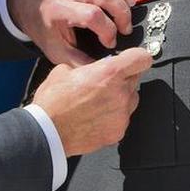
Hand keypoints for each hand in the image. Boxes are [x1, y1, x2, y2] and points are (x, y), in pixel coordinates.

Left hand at [8, 0, 134, 65]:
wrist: (30, 2)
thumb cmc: (45, 26)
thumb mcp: (56, 50)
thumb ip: (78, 61)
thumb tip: (102, 69)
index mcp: (61, 9)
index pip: (91, 16)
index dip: (107, 31)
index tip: (110, 42)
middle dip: (121, 13)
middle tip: (124, 27)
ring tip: (129, 3)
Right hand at [32, 48, 150, 155]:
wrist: (48, 133)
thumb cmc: (53, 104)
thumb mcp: (64, 70)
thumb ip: (87, 66)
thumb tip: (93, 68)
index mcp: (109, 73)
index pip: (141, 58)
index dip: (137, 57)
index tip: (134, 59)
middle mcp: (120, 94)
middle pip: (135, 79)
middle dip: (122, 78)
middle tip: (103, 83)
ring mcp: (121, 115)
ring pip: (130, 100)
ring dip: (119, 98)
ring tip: (97, 103)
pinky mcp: (118, 132)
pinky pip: (122, 118)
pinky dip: (113, 116)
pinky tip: (95, 117)